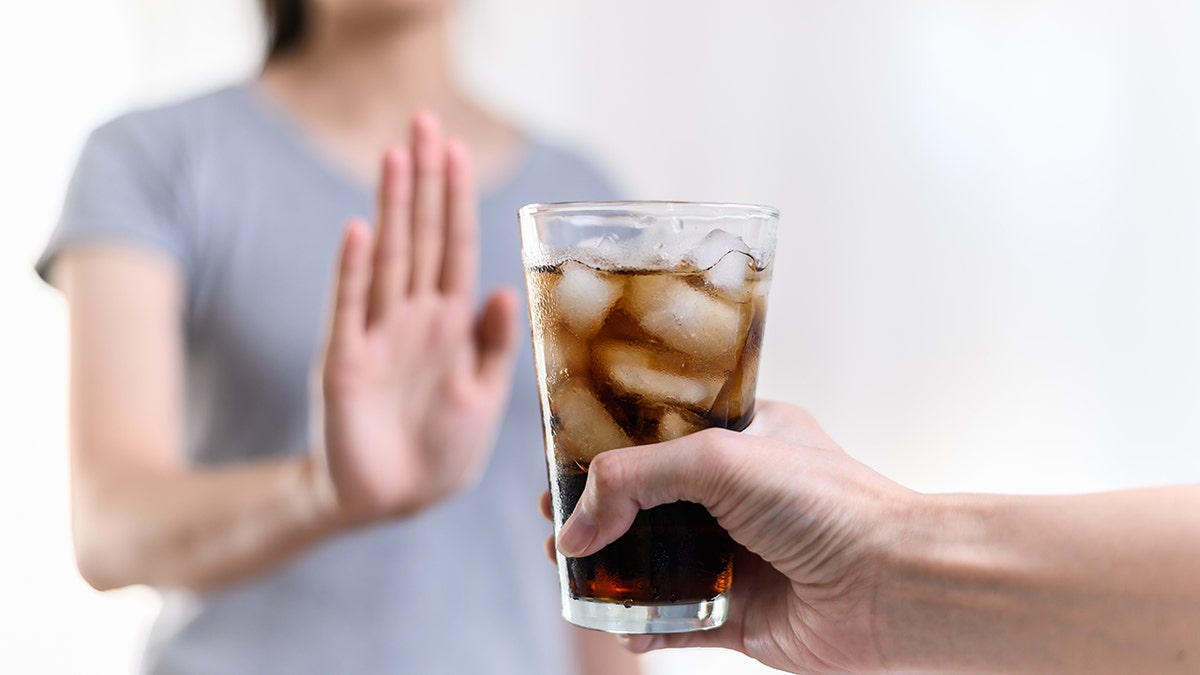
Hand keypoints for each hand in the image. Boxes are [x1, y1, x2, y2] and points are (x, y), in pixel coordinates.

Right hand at [318, 112, 518, 523]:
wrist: (393, 502)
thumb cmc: (442, 450)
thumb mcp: (484, 397)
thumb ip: (494, 346)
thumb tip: (506, 291)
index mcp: (450, 323)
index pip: (456, 247)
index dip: (457, 200)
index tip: (458, 148)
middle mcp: (413, 318)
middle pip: (420, 236)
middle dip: (425, 181)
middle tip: (423, 122)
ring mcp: (377, 335)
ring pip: (388, 259)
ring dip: (393, 208)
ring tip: (396, 156)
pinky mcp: (345, 363)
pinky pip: (350, 310)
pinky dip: (354, 272)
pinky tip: (360, 230)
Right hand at [551, 401, 915, 673]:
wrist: (892, 586)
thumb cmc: (827, 504)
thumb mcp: (719, 458)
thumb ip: (635, 477)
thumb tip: (577, 526)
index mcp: (740, 438)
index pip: (656, 436)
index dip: (605, 452)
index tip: (560, 468)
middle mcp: (736, 496)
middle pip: (645, 504)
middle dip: (597, 517)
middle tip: (558, 528)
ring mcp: (737, 556)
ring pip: (654, 564)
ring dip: (611, 573)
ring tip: (572, 576)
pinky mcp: (740, 614)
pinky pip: (676, 622)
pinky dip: (643, 626)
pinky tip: (622, 626)